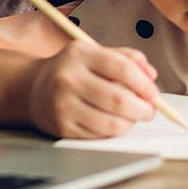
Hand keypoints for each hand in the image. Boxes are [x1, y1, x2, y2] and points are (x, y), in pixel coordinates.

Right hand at [26, 42, 159, 138]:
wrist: (33, 88)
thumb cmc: (72, 70)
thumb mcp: (95, 53)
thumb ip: (126, 58)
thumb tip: (150, 74)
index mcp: (79, 54)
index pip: (122, 68)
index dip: (144, 84)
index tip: (153, 93)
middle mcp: (68, 78)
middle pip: (119, 99)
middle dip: (142, 108)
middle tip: (149, 110)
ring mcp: (63, 105)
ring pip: (112, 122)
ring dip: (130, 123)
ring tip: (132, 117)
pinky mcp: (63, 127)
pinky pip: (100, 135)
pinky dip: (113, 131)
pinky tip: (112, 121)